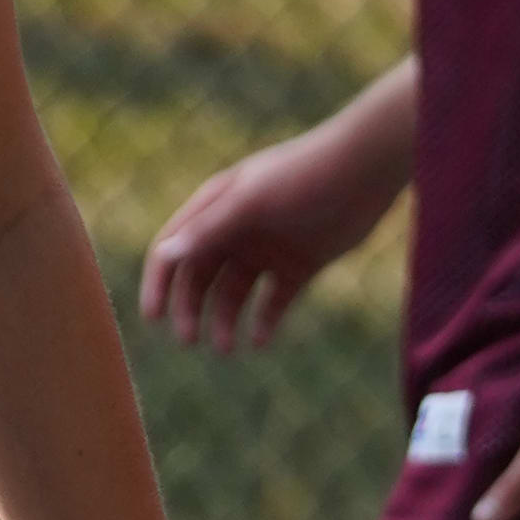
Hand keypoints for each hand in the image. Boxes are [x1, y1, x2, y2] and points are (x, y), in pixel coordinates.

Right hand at [143, 127, 364, 351]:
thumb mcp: (252, 202)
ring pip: (233, 293)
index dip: (159, 283)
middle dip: (190, 308)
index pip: (173, 249)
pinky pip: (273, 301)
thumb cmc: (303, 176)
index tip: (153, 319)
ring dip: (224, 320)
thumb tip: (164, 254)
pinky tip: (259, 341)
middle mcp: (236, 229)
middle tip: (190, 341)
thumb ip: (209, 229)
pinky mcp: (299, 265)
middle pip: (199, 276)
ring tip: (226, 348)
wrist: (366, 171)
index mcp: (215, 207)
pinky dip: (264, 321)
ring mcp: (267, 249)